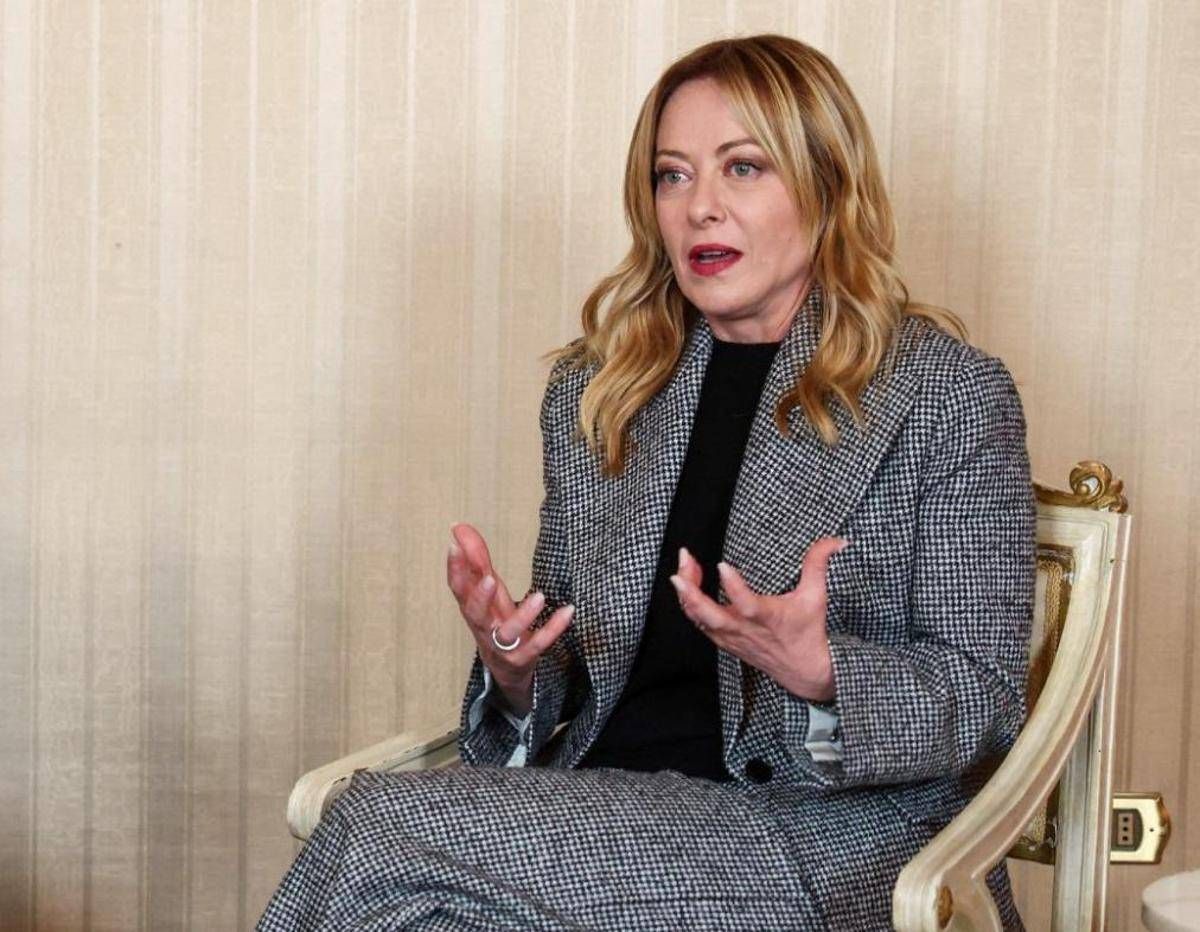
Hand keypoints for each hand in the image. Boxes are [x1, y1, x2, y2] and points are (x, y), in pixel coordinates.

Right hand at [447, 522, 573, 715]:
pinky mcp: (525, 657)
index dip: (454, 571)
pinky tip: (568, 611)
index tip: (454, 547)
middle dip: (480, 597)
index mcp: (473, 609)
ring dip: (522, 616)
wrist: (507, 668)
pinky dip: (553, 628)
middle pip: (475, 615)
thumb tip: (459, 527)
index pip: (458, 590)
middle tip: (489, 578)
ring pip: (509, 634)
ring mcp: (504, 646)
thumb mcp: (487, 590)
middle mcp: (485, 628)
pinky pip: (540, 644)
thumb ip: (477, 559)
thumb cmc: (495, 619)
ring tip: (540, 596)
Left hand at [669, 537, 848, 702]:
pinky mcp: (724, 641)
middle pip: (710, 615)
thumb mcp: (816, 596)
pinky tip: (686, 586)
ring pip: (699, 619)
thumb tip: (836, 540)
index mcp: (767, 618)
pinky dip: (689, 606)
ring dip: (686, 595)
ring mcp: (731, 637)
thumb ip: (819, 564)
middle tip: (683, 565)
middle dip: (692, 591)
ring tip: (682, 568)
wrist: (804, 671)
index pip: (746, 604)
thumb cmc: (808, 632)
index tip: (722, 564)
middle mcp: (744, 629)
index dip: (733, 586)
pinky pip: (699, 624)